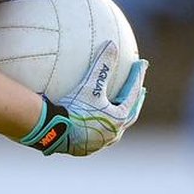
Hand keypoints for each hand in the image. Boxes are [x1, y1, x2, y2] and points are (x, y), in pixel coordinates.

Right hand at [19, 50, 147, 156]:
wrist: (52, 135)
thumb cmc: (73, 110)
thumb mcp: (89, 86)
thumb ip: (101, 66)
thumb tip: (111, 44)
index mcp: (118, 119)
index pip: (132, 93)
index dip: (137, 76)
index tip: (142, 63)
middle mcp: (112, 134)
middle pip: (130, 114)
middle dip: (136, 101)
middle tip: (142, 91)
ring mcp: (98, 143)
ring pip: (114, 128)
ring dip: (118, 116)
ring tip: (118, 108)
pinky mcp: (83, 149)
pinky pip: (95, 133)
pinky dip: (98, 124)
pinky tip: (90, 120)